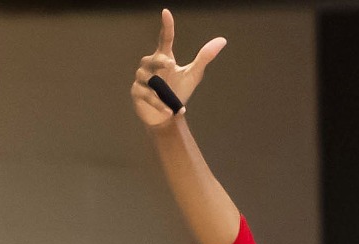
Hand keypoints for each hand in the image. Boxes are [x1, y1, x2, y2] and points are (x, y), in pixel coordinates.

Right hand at [134, 9, 228, 127]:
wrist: (167, 116)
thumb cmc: (178, 91)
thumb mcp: (193, 74)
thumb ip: (205, 57)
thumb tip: (222, 40)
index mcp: (164, 57)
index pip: (164, 38)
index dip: (166, 26)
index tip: (166, 12)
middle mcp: (150, 65)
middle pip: (153, 59)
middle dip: (160, 61)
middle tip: (171, 64)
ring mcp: (141, 79)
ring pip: (149, 79)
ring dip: (161, 90)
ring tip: (172, 99)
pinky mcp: (136, 93)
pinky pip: (146, 95)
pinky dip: (158, 103)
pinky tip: (169, 111)